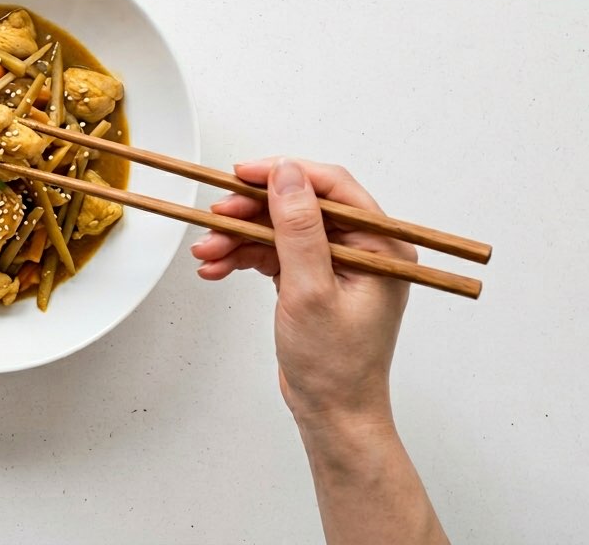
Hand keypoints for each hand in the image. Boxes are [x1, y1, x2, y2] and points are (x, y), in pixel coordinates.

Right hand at [190, 158, 415, 429]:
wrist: (332, 415)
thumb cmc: (335, 365)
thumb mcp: (311, 291)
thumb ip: (298, 229)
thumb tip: (286, 174)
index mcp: (381, 245)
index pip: (332, 188)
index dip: (285, 174)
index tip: (243, 174)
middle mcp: (363, 249)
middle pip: (299, 207)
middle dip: (252, 212)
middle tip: (215, 217)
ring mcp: (336, 265)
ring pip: (280, 230)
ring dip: (240, 237)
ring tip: (206, 251)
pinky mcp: (312, 280)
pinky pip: (274, 254)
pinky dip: (244, 257)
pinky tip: (216, 267)